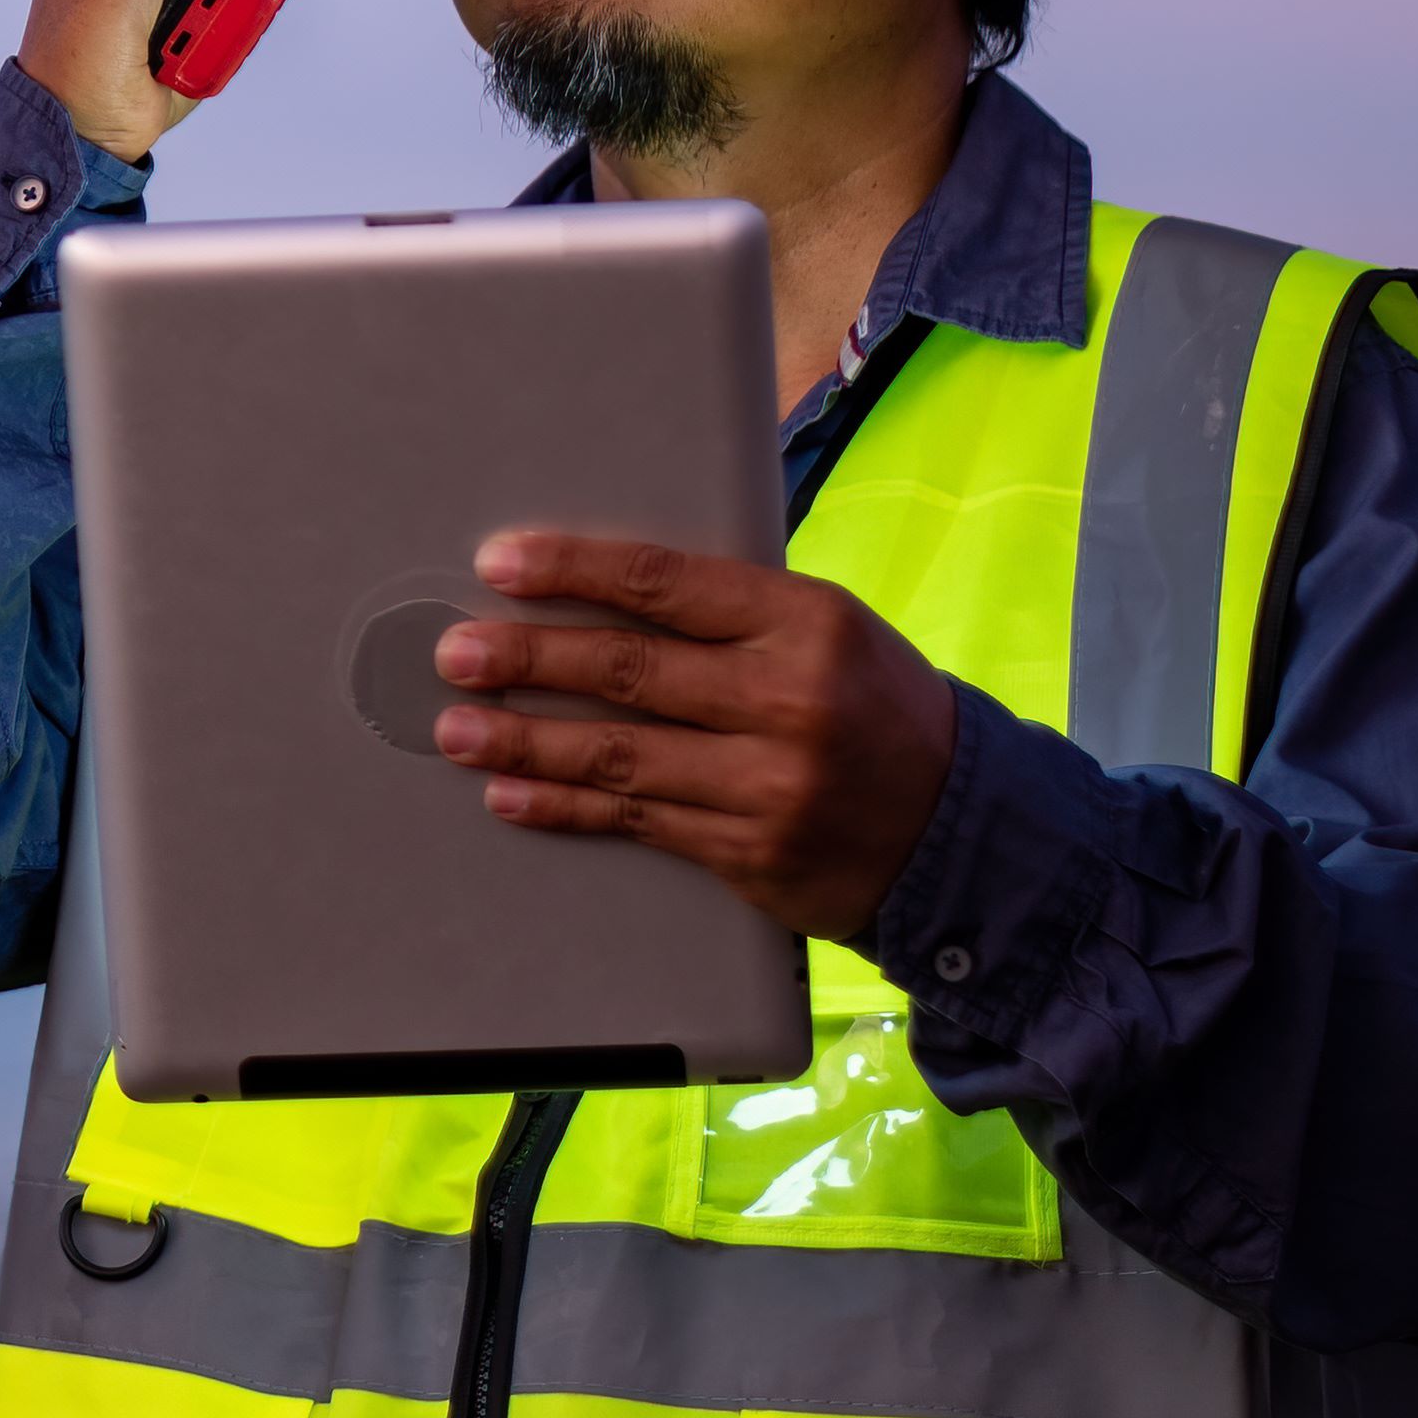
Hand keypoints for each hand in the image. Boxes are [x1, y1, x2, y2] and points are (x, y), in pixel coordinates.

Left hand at [433, 532, 959, 942]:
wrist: (963, 828)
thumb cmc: (874, 704)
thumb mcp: (829, 630)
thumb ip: (731, 611)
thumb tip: (597, 584)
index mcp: (807, 621)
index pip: (663, 582)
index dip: (571, 570)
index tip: (499, 564)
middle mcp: (789, 701)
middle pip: (627, 671)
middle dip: (526, 661)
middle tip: (455, 653)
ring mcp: (771, 785)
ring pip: (620, 756)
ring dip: (525, 744)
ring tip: (456, 730)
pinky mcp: (753, 854)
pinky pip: (639, 822)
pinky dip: (566, 809)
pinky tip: (510, 796)